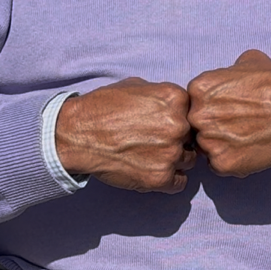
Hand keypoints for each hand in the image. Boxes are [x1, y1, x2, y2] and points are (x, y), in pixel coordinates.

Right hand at [55, 78, 194, 192]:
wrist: (78, 134)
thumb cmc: (102, 107)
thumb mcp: (135, 86)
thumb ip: (161, 96)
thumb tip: (176, 106)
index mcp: (175, 99)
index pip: (191, 112)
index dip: (178, 119)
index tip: (163, 124)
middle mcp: (178, 125)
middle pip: (191, 137)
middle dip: (178, 139)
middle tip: (155, 141)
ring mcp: (171, 153)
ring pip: (188, 160)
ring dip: (174, 160)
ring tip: (150, 156)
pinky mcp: (160, 178)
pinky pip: (179, 183)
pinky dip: (169, 180)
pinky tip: (152, 171)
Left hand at [186, 50, 270, 176]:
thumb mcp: (249, 62)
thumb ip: (227, 70)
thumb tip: (226, 74)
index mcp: (199, 88)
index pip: (192, 103)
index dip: (209, 107)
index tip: (226, 109)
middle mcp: (198, 115)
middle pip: (195, 126)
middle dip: (211, 127)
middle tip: (235, 125)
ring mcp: (208, 142)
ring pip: (205, 148)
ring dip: (220, 145)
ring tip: (245, 137)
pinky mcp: (221, 164)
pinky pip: (218, 165)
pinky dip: (232, 161)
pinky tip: (249, 149)